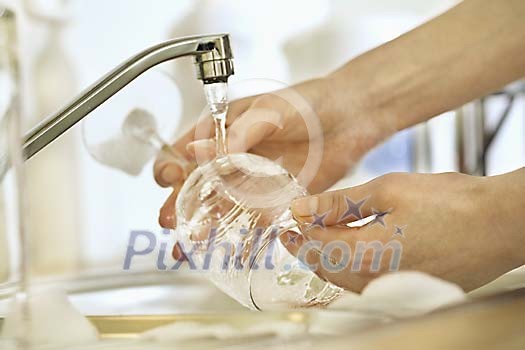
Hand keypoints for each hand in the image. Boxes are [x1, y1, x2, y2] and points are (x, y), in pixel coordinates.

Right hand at [155, 77, 388, 228]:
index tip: (169, 180)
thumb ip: (240, 132)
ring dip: (202, 226)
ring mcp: (250, 180)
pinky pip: (251, 218)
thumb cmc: (308, 103)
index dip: (171, 166)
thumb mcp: (270, 109)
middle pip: (195, 185)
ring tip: (190, 247)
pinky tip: (229, 250)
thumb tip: (204, 152)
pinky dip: (240, 234)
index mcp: (222, 131)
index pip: (184, 149)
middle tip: (172, 222)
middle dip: (179, 204)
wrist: (348, 119)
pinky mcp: (272, 198)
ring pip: (218, 206)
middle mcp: (232, 158)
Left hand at [285, 171, 523, 292]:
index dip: (298, 232)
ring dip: (327, 258)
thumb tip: (304, 208)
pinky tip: (352, 251)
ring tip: (319, 238)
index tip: (288, 220)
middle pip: (327, 267)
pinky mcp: (410, 290)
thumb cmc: (450, 204)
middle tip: (296, 231)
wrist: (502, 224)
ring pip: (345, 278)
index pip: (315, 247)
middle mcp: (376, 281)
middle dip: (307, 248)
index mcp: (365, 256)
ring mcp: (395, 290)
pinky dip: (351, 267)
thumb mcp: (388, 191)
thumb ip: (340, 203)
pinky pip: (368, 283)